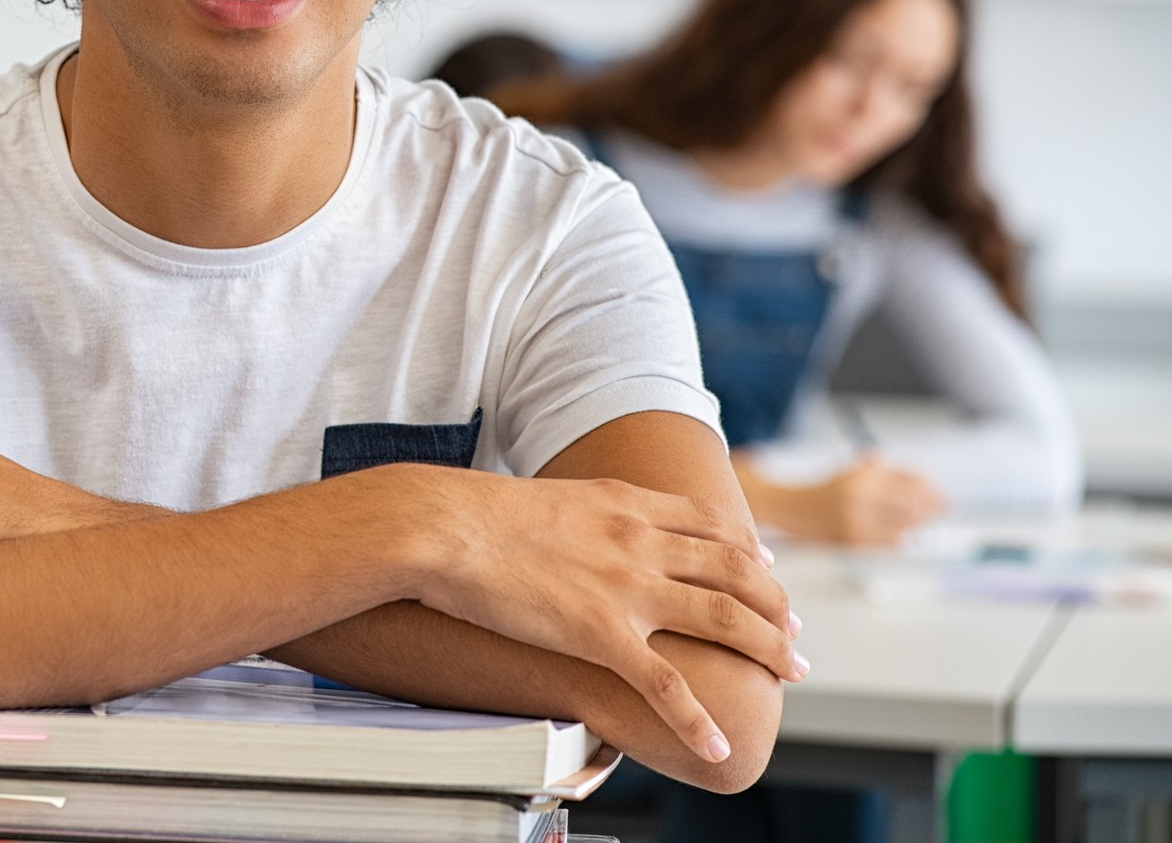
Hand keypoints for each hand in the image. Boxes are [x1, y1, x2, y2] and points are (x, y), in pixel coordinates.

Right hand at [383, 464, 802, 765]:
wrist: (445, 527)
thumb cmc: (477, 513)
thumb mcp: (551, 495)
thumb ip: (588, 511)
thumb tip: (590, 524)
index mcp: (626, 503)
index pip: (710, 523)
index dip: (750, 548)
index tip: (769, 567)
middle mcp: (640, 541)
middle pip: (736, 570)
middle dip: (777, 604)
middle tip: (795, 631)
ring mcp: (627, 588)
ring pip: (724, 619)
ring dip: (769, 649)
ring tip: (793, 675)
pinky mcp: (600, 634)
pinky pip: (665, 685)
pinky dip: (697, 720)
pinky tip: (717, 745)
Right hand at [749, 456, 945, 547]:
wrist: (796, 509)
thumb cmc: (832, 488)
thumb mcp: (858, 469)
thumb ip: (891, 474)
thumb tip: (930, 488)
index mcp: (863, 476)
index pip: (910, 483)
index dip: (929, 488)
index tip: (938, 490)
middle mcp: (861, 498)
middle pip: (911, 505)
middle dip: (930, 506)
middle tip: (942, 506)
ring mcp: (858, 522)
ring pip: (905, 526)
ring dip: (919, 523)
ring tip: (924, 519)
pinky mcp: (855, 541)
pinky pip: (892, 542)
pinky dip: (903, 537)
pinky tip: (906, 533)